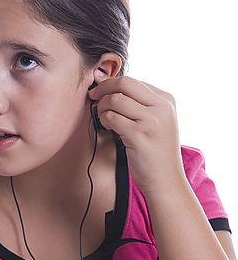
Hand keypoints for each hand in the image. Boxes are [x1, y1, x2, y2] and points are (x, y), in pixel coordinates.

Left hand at [88, 76, 185, 195]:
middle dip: (102, 88)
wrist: (165, 179)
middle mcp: (162, 106)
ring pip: (115, 99)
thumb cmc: (154, 151)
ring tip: (105, 119)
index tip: (99, 93)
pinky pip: (111, 118)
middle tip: (93, 98)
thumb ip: (137, 103)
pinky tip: (109, 129)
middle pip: (124, 83)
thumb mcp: (154, 121)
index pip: (132, 81)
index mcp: (166, 99)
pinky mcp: (139, 135)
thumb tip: (105, 83)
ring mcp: (152, 120)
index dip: (110, 85)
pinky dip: (104, 121)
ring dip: (102, 108)